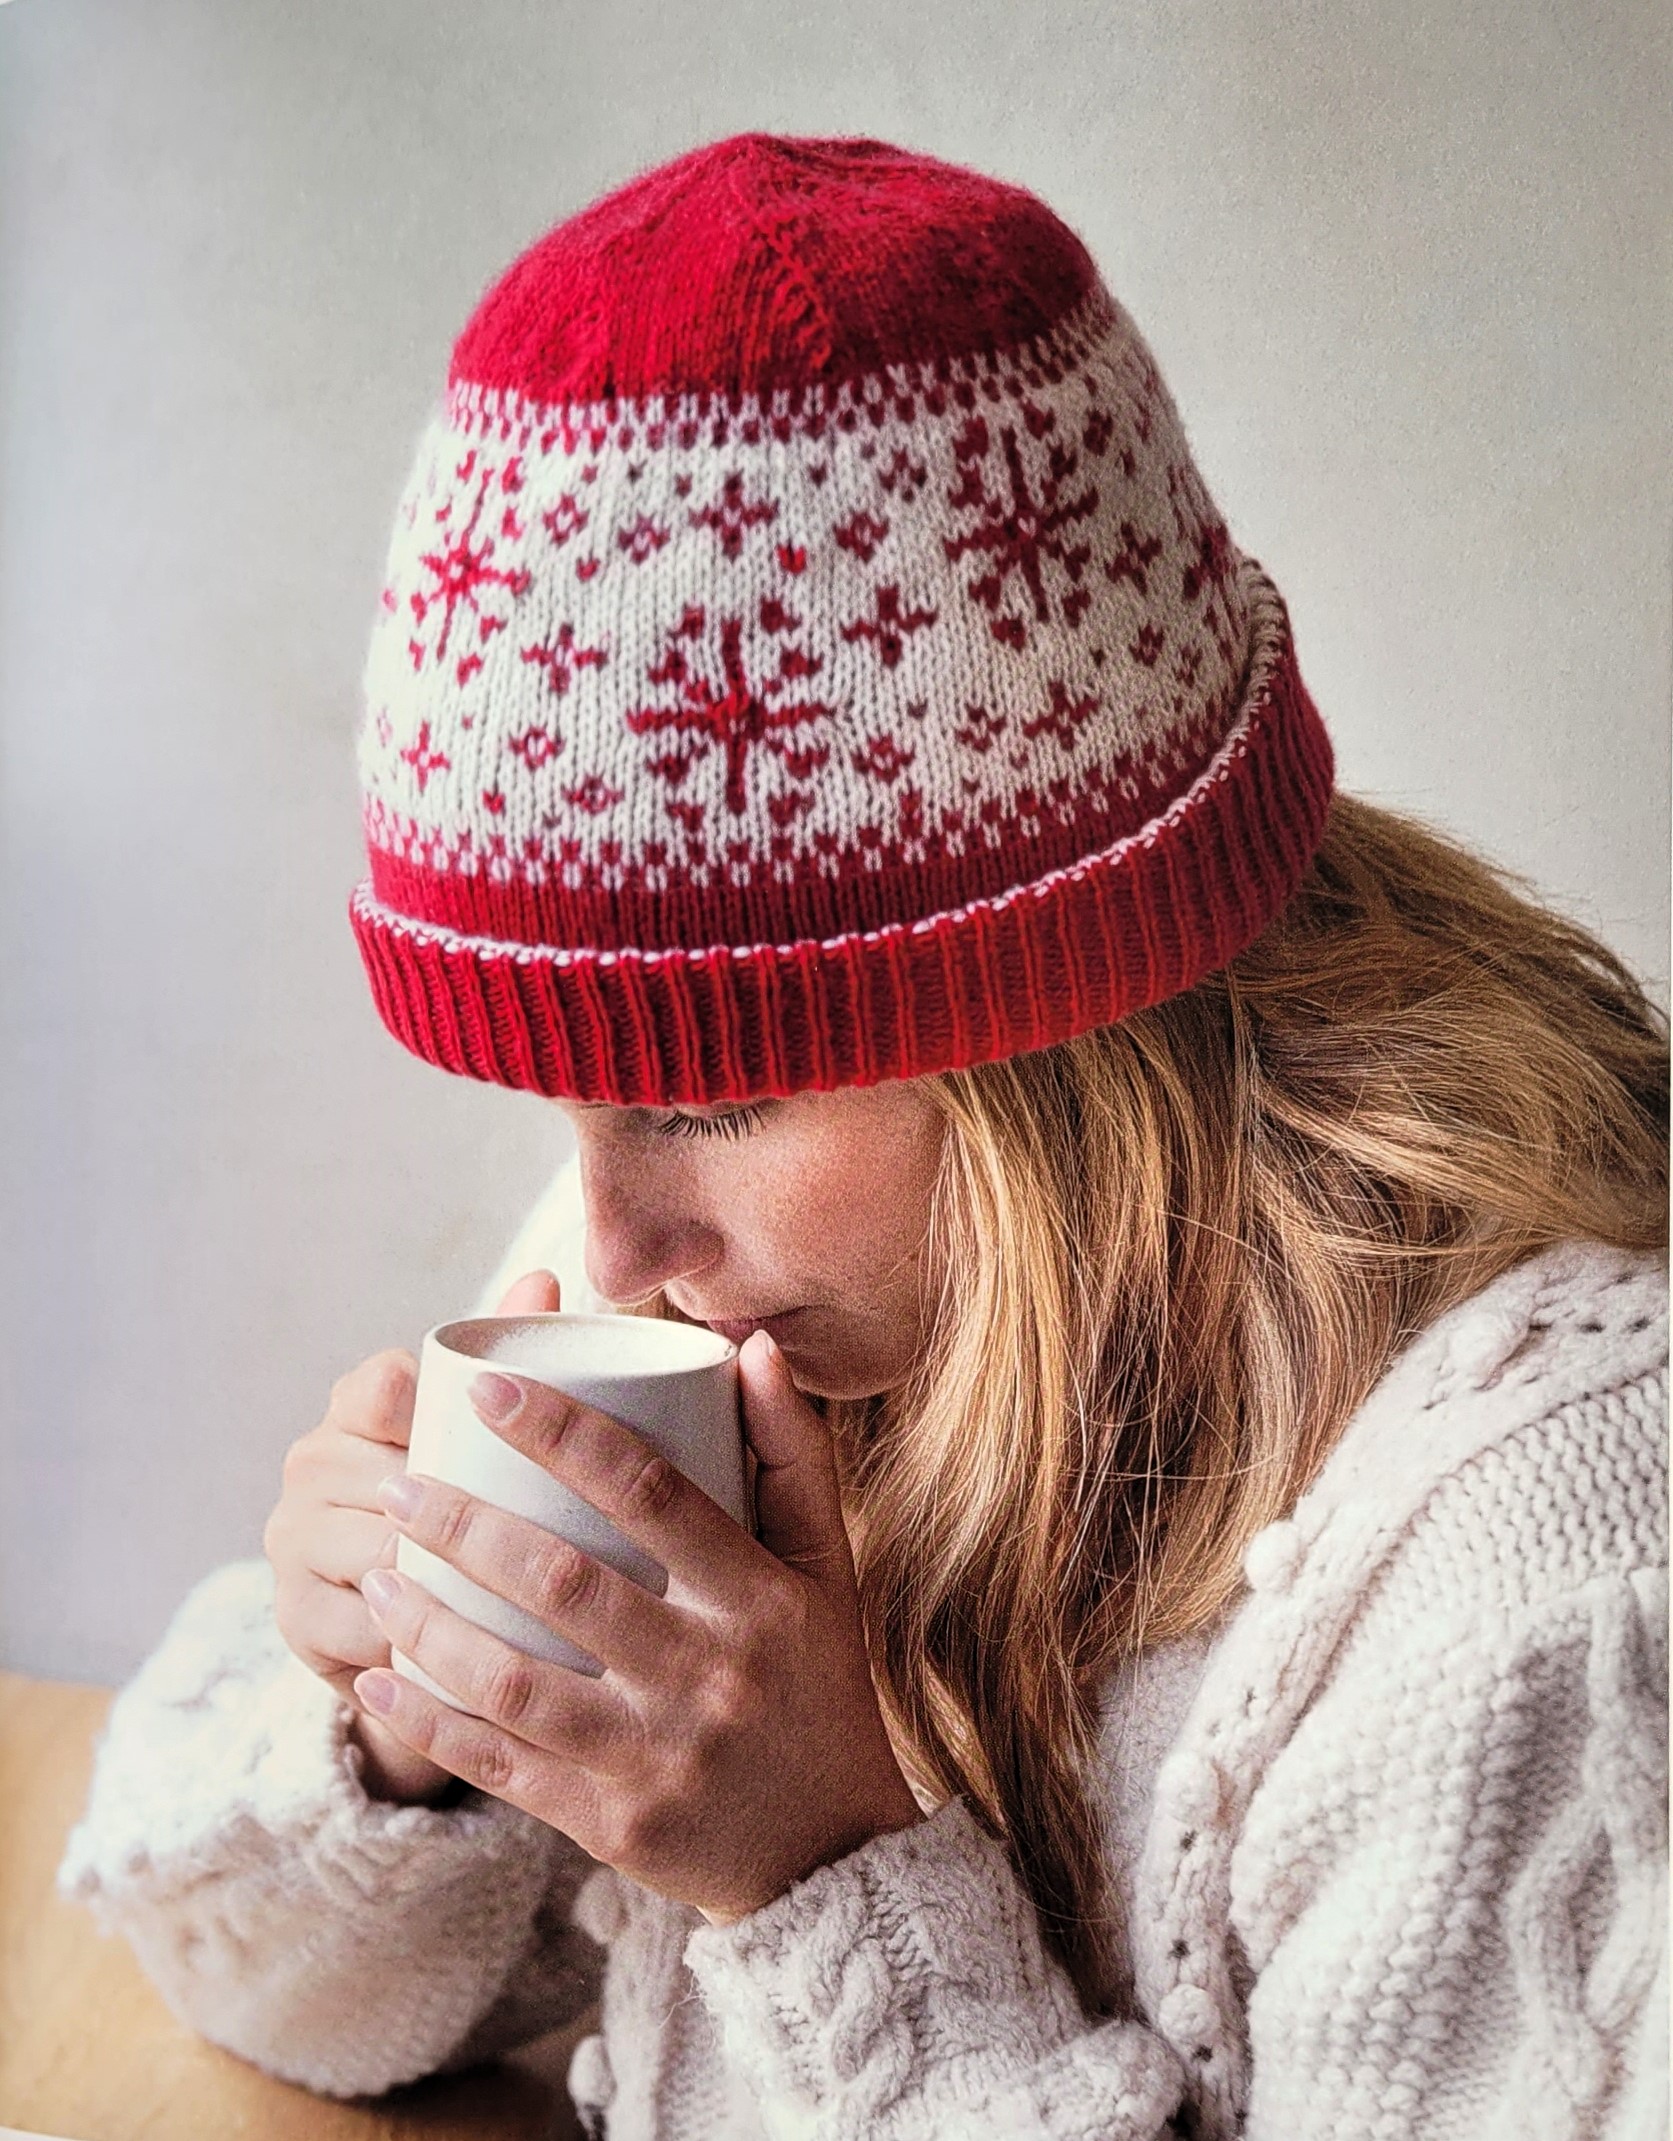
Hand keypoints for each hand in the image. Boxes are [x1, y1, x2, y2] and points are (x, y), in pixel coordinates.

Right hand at [264, 1268, 562, 1804]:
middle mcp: (311, 1463)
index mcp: (356, 1403)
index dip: (433, 1413)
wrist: (429, 1622)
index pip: (381, 1384)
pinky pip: (363, 1627)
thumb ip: (517, 1350)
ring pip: (377, 1555)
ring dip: (444, 1582)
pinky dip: (419, 1642)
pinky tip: (469, 1650)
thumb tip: (544, 1279)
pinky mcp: (293, 1618)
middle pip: (385, 1477)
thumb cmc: (476, 1501)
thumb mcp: (495, 1432)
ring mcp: (291, 1540)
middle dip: (457, 1516)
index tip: (496, 1438)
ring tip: (520, 1600)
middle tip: (542, 1542)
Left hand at [351, 1329, 923, 1922]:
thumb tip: (747, 1342)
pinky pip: (502, 1767)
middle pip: (564, 1582)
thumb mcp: (828, 1569)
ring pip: (517, 1681)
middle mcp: (710, 1675)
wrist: (830, 1857)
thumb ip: (792, 1454)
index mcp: (762, 1599)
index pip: (652, 1491)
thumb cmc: (817, 1683)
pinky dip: (431, 1724)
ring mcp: (658, 1756)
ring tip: (381, 1573)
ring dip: (431, 1625)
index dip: (563, 1432)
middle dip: (465, 1525)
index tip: (487, 1389)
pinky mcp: (613, 1824)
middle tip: (396, 1483)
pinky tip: (379, 1681)